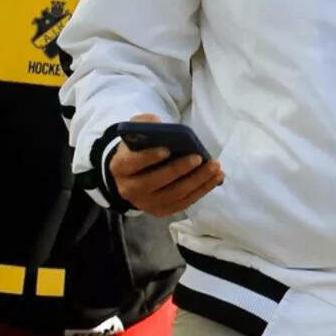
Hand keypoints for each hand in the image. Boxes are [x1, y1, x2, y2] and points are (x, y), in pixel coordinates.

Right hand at [109, 114, 223, 217]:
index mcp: (121, 166)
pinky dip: (201, 191)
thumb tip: (159, 124)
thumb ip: (144, 124)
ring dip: (197, 181)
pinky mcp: (161, 211)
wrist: (132, 174)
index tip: (167, 149)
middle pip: (156, 182)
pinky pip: (183, 203)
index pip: (133, 163)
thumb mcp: (136, 132)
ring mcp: (146, 203)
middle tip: (199, 157)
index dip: (149, 157)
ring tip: (215, 167)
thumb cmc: (138, 149)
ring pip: (174, 195)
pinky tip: (215, 178)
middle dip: (179, 170)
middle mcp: (130, 189)